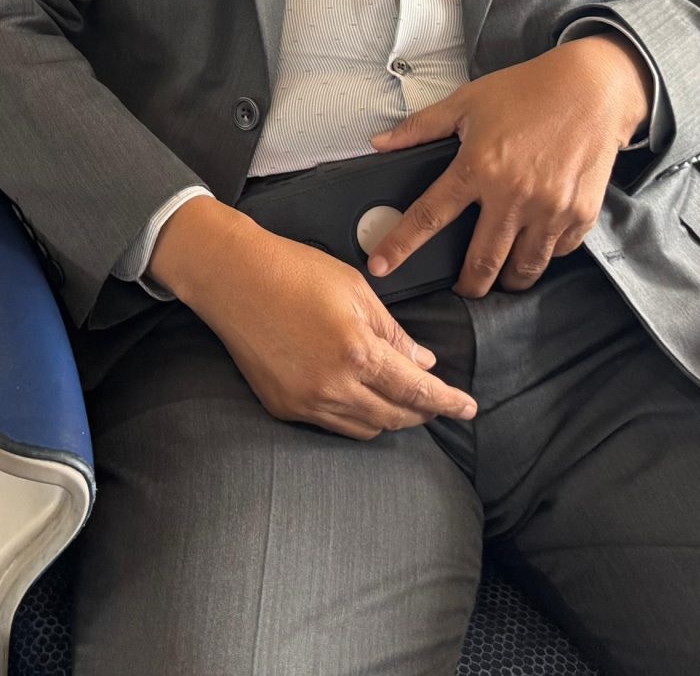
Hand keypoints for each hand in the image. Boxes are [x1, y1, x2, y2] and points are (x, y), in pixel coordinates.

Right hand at [152, 198, 475, 439]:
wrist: (231, 277)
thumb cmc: (293, 270)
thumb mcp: (356, 289)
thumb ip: (394, 332)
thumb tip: (422, 363)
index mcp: (357, 351)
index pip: (417, 390)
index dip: (447, 402)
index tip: (468, 409)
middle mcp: (333, 386)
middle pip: (395, 417)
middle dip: (422, 411)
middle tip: (436, 399)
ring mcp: (305, 401)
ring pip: (366, 428)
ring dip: (389, 415)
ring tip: (399, 396)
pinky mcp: (283, 406)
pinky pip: (332, 424)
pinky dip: (355, 415)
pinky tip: (359, 394)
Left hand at [366, 34, 651, 297]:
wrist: (593, 88)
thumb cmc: (527, 92)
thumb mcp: (467, 101)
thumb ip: (421, 127)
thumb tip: (380, 144)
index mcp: (478, 166)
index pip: (428, 216)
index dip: (400, 246)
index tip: (380, 268)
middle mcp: (513, 194)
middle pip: (481, 263)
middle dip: (468, 286)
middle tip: (462, 287)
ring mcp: (550, 209)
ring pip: (522, 269)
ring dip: (506, 280)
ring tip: (499, 276)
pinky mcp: (580, 215)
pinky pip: (556, 253)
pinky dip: (543, 255)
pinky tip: (534, 244)